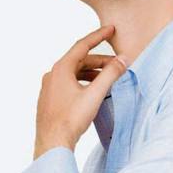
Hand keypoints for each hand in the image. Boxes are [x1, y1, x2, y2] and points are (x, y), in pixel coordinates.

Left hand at [33, 24, 129, 157]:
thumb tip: (123, 60)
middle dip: (100, 61)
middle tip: (117, 63)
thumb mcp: (95, 94)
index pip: (83, 45)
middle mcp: (52, 74)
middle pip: (79, 61)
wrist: (52, 142)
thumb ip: (110, 75)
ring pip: (74, 73)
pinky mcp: (49, 99)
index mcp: (61, 68)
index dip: (99, 36)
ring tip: (108, 78)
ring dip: (92, 73)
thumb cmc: (70, 120)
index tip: (110, 29)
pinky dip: (82, 82)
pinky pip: (68, 84)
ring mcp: (49, 87)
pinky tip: (92, 91)